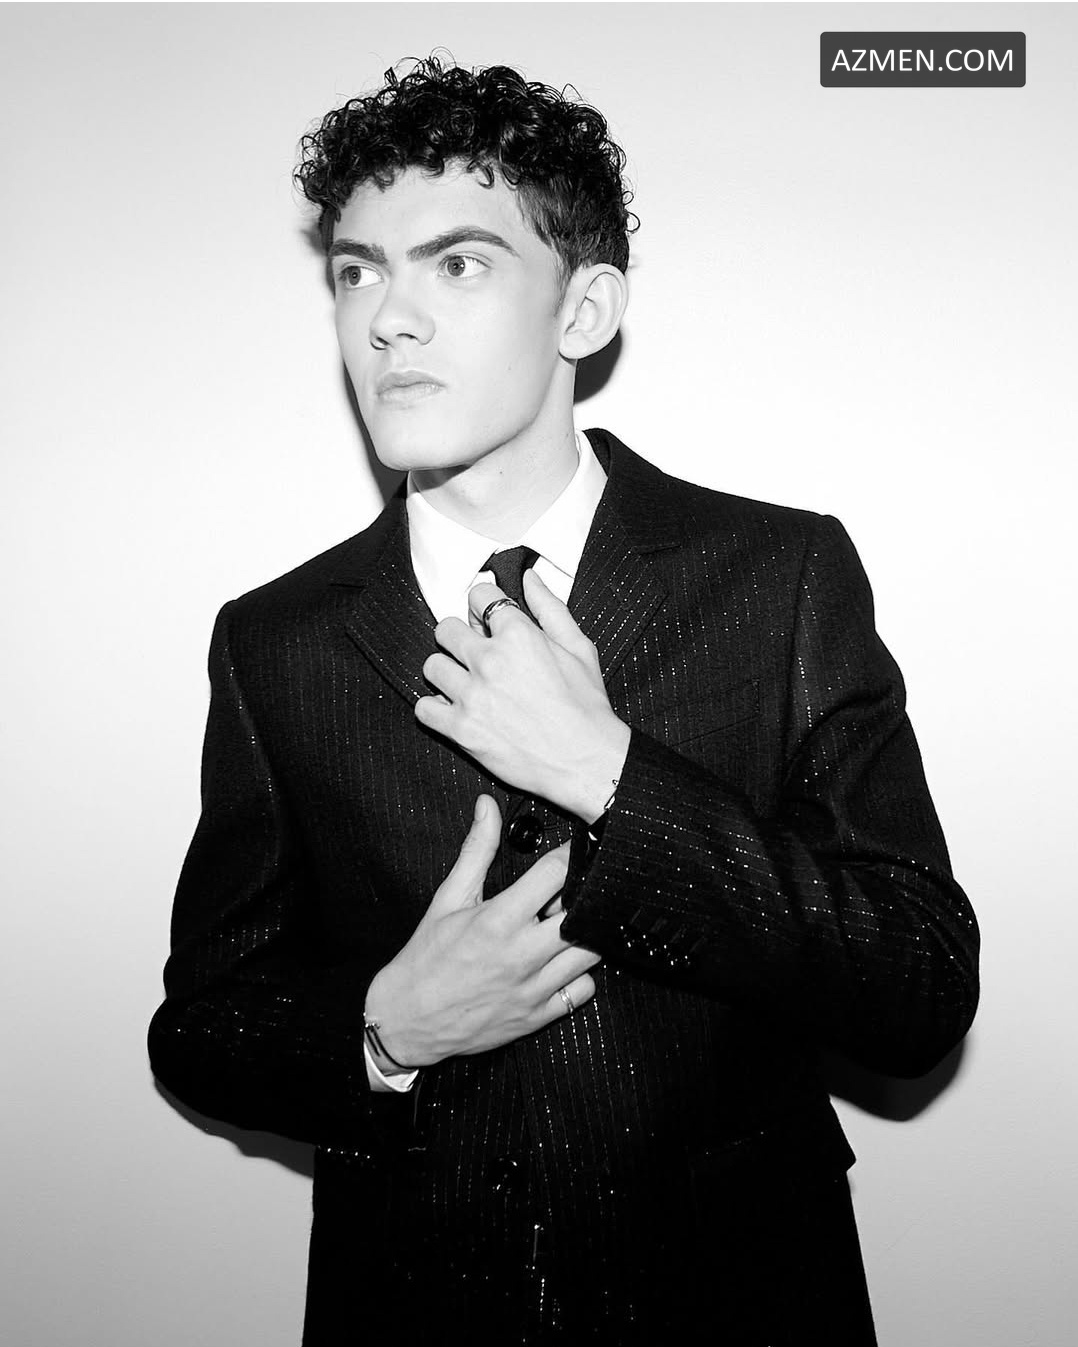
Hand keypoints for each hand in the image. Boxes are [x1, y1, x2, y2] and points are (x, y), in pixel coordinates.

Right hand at [364, 795, 599, 1066]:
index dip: (570, 856)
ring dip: (585, 936)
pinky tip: (561, 965)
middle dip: (582, 898)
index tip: (575, 850)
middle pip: (583, 915)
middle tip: (570, 894)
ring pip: (590, 954)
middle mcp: (521, 955)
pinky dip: (580, 976)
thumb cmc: (426, 958)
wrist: (406, 1019)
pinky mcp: (538, 1016)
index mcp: (498, 921)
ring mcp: (533, 989)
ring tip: (566, 928)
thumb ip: (476, 850)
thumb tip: (487, 807)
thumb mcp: (449, 898)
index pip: (556, 874)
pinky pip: (583, 991)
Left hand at [415, 570, 630, 820]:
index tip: (486, 621)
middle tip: (474, 656)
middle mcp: (490, 660)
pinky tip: (455, 711)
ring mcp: (472, 695)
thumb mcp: (579, 648)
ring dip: (446, 673)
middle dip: (459, 638)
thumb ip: (550, 608)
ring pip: (431, 666)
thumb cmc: (587, 707)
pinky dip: (435, 709)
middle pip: (445, 629)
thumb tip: (529, 577)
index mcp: (519, 635)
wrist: (586, 761)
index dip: (483, 606)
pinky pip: (424, 708)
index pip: (479, 596)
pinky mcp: (461, 729)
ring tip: (465, 685)